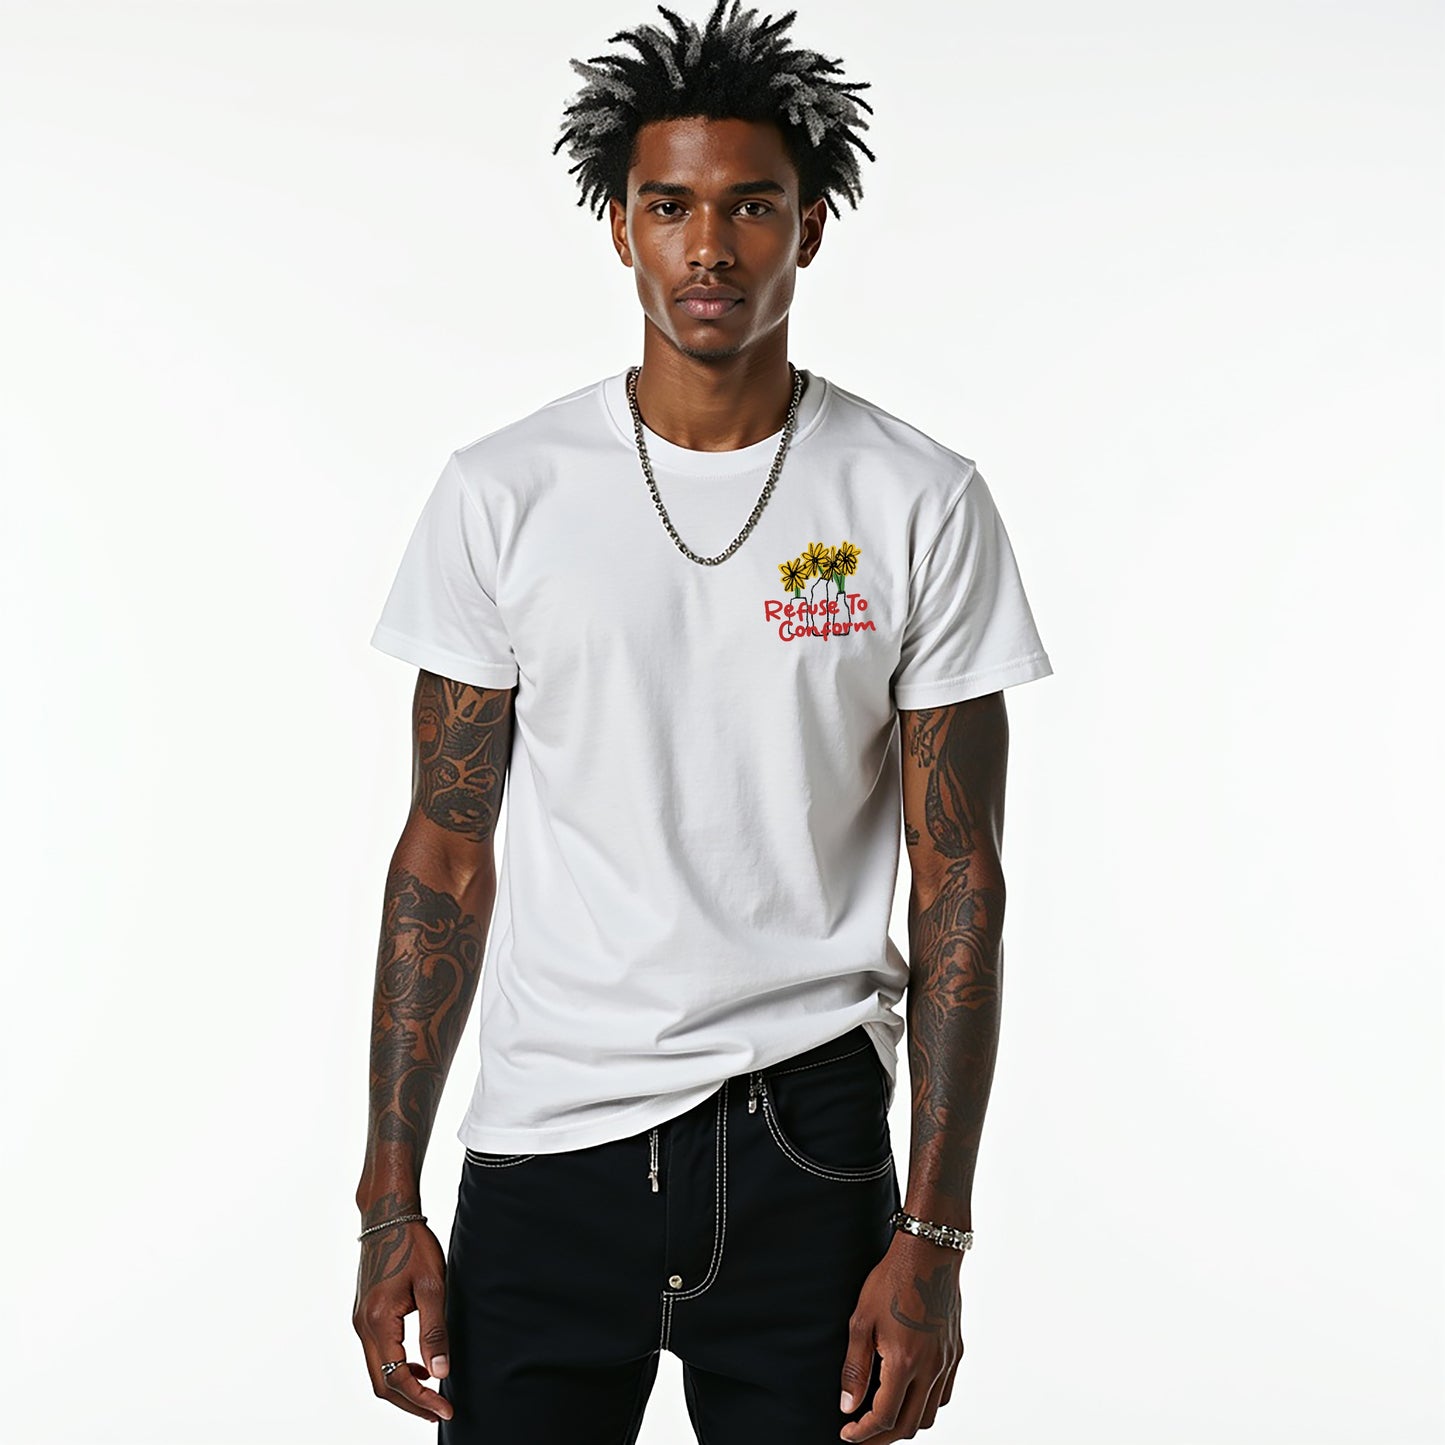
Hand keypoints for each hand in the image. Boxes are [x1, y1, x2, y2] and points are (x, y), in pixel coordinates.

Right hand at [352, 1218, 454, 1423]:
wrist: (388, 1216)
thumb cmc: (412, 1245)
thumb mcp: (433, 1286)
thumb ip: (435, 1331)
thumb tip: (440, 1372)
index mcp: (378, 1321)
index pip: (397, 1378)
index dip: (421, 1400)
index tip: (445, 1410)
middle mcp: (362, 1326)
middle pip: (381, 1383)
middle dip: (410, 1402)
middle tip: (439, 1412)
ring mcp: (359, 1321)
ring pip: (377, 1370)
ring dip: (402, 1386)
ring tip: (432, 1393)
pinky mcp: (363, 1314)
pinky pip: (376, 1353)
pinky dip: (395, 1367)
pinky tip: (418, 1363)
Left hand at [837, 1235, 963, 1440]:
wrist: (928, 1253)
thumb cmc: (890, 1281)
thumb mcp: (861, 1321)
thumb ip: (855, 1368)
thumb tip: (848, 1406)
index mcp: (904, 1362)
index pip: (884, 1418)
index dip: (863, 1433)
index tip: (847, 1434)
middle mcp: (930, 1368)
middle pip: (909, 1425)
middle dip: (882, 1437)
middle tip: (861, 1434)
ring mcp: (946, 1361)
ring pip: (930, 1414)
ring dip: (906, 1423)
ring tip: (883, 1418)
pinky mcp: (955, 1352)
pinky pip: (943, 1394)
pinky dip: (925, 1406)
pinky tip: (909, 1396)